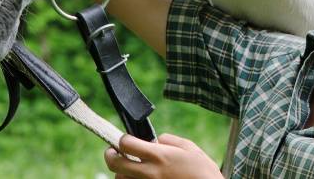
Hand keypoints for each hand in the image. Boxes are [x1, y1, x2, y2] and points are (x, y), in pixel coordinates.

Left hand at [104, 133, 223, 178]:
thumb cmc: (202, 170)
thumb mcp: (190, 147)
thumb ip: (170, 140)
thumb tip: (157, 139)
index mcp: (159, 156)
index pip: (127, 144)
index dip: (123, 139)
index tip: (126, 139)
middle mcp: (149, 173)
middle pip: (115, 163)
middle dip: (110, 154)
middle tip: (112, 151)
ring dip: (121, 171)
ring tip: (129, 166)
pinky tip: (138, 176)